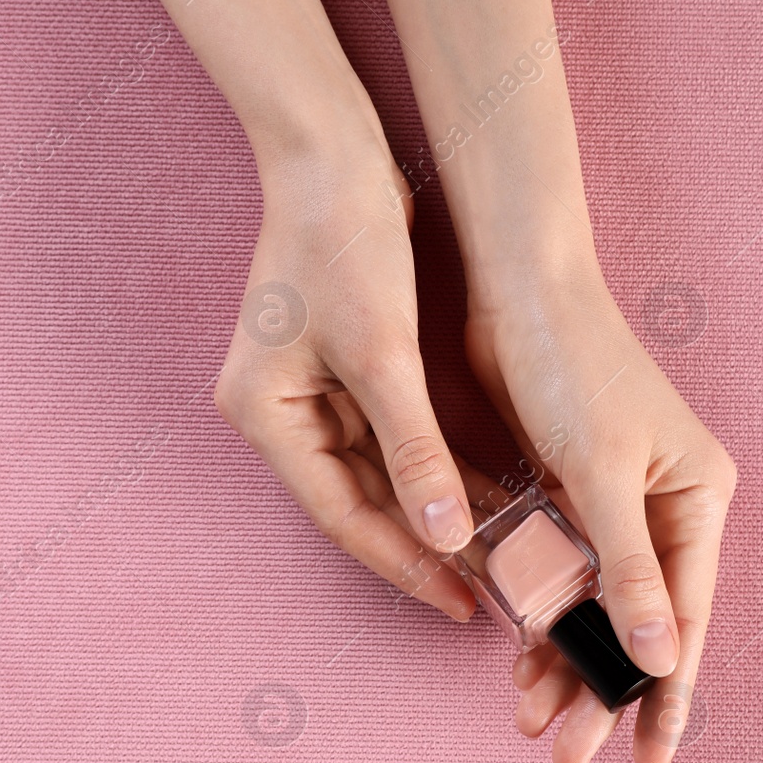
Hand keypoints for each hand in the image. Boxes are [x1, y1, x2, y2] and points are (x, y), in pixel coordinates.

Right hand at [213, 151, 478, 620]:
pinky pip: (387, 442)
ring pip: (377, 478)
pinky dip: (431, 467)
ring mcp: (303, 397)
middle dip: (425, 545)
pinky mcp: (337, 376)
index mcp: (265, 417)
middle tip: (491, 591)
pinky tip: (481, 495)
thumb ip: (415, 452)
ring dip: (434, 510)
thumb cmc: (344, 242)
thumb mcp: (383, 355)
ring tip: (497, 553)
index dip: (405, 564)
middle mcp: (276, 416)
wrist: (335, 156)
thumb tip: (449, 536)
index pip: (342, 516)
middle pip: (358, 504)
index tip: (461, 605)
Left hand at [466, 268, 737, 762]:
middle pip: (639, 626)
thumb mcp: (600, 473)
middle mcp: (665, 508)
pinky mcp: (571, 494)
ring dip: (564, 662)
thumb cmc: (569, 366)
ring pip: (596, 609)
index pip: (684, 621)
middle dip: (603, 694)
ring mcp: (616, 504)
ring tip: (528, 720)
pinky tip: (518, 661)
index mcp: (697, 500)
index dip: (667, 697)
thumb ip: (627, 570)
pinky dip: (541, 616)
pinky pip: (562, 575)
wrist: (516, 284)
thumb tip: (658, 658)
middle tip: (565, 759)